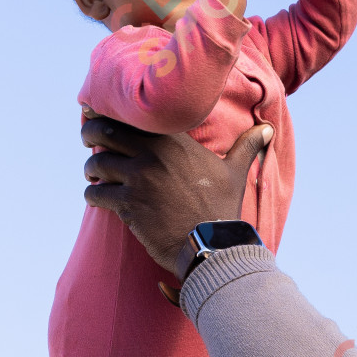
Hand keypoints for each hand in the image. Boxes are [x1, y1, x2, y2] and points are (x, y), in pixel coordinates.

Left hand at [82, 114, 273, 277]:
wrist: (211, 245)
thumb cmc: (222, 208)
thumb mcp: (235, 173)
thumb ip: (246, 146)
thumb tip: (268, 129)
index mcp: (174, 141)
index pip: (132, 116)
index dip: (111, 112)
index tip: (99, 112)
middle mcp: (152, 155)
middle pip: (104, 133)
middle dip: (90, 134)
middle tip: (88, 140)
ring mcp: (138, 179)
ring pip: (96, 164)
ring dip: (91, 170)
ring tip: (93, 175)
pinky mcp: (128, 205)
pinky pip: (96, 194)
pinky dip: (93, 195)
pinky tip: (97, 198)